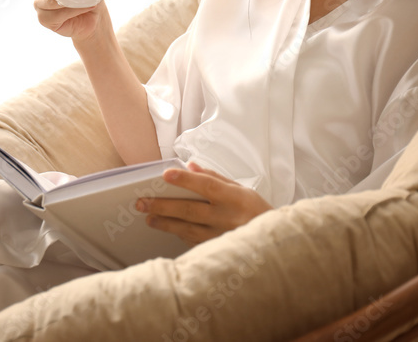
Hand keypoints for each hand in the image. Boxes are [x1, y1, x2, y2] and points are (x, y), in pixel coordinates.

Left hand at [135, 162, 272, 245]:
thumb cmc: (257, 212)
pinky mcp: (218, 251)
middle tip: (142, 202)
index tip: (166, 174)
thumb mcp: (242, 189)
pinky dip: (179, 234)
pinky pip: (193, 242)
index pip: (207, 185)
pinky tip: (167, 228)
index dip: (186, 179)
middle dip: (163, 206)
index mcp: (235, 198)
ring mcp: (221, 237)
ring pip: (187, 230)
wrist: (274, 244)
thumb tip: (190, 166)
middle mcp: (227, 218)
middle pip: (190, 210)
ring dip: (165, 223)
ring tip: (148, 217)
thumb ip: (215, 178)